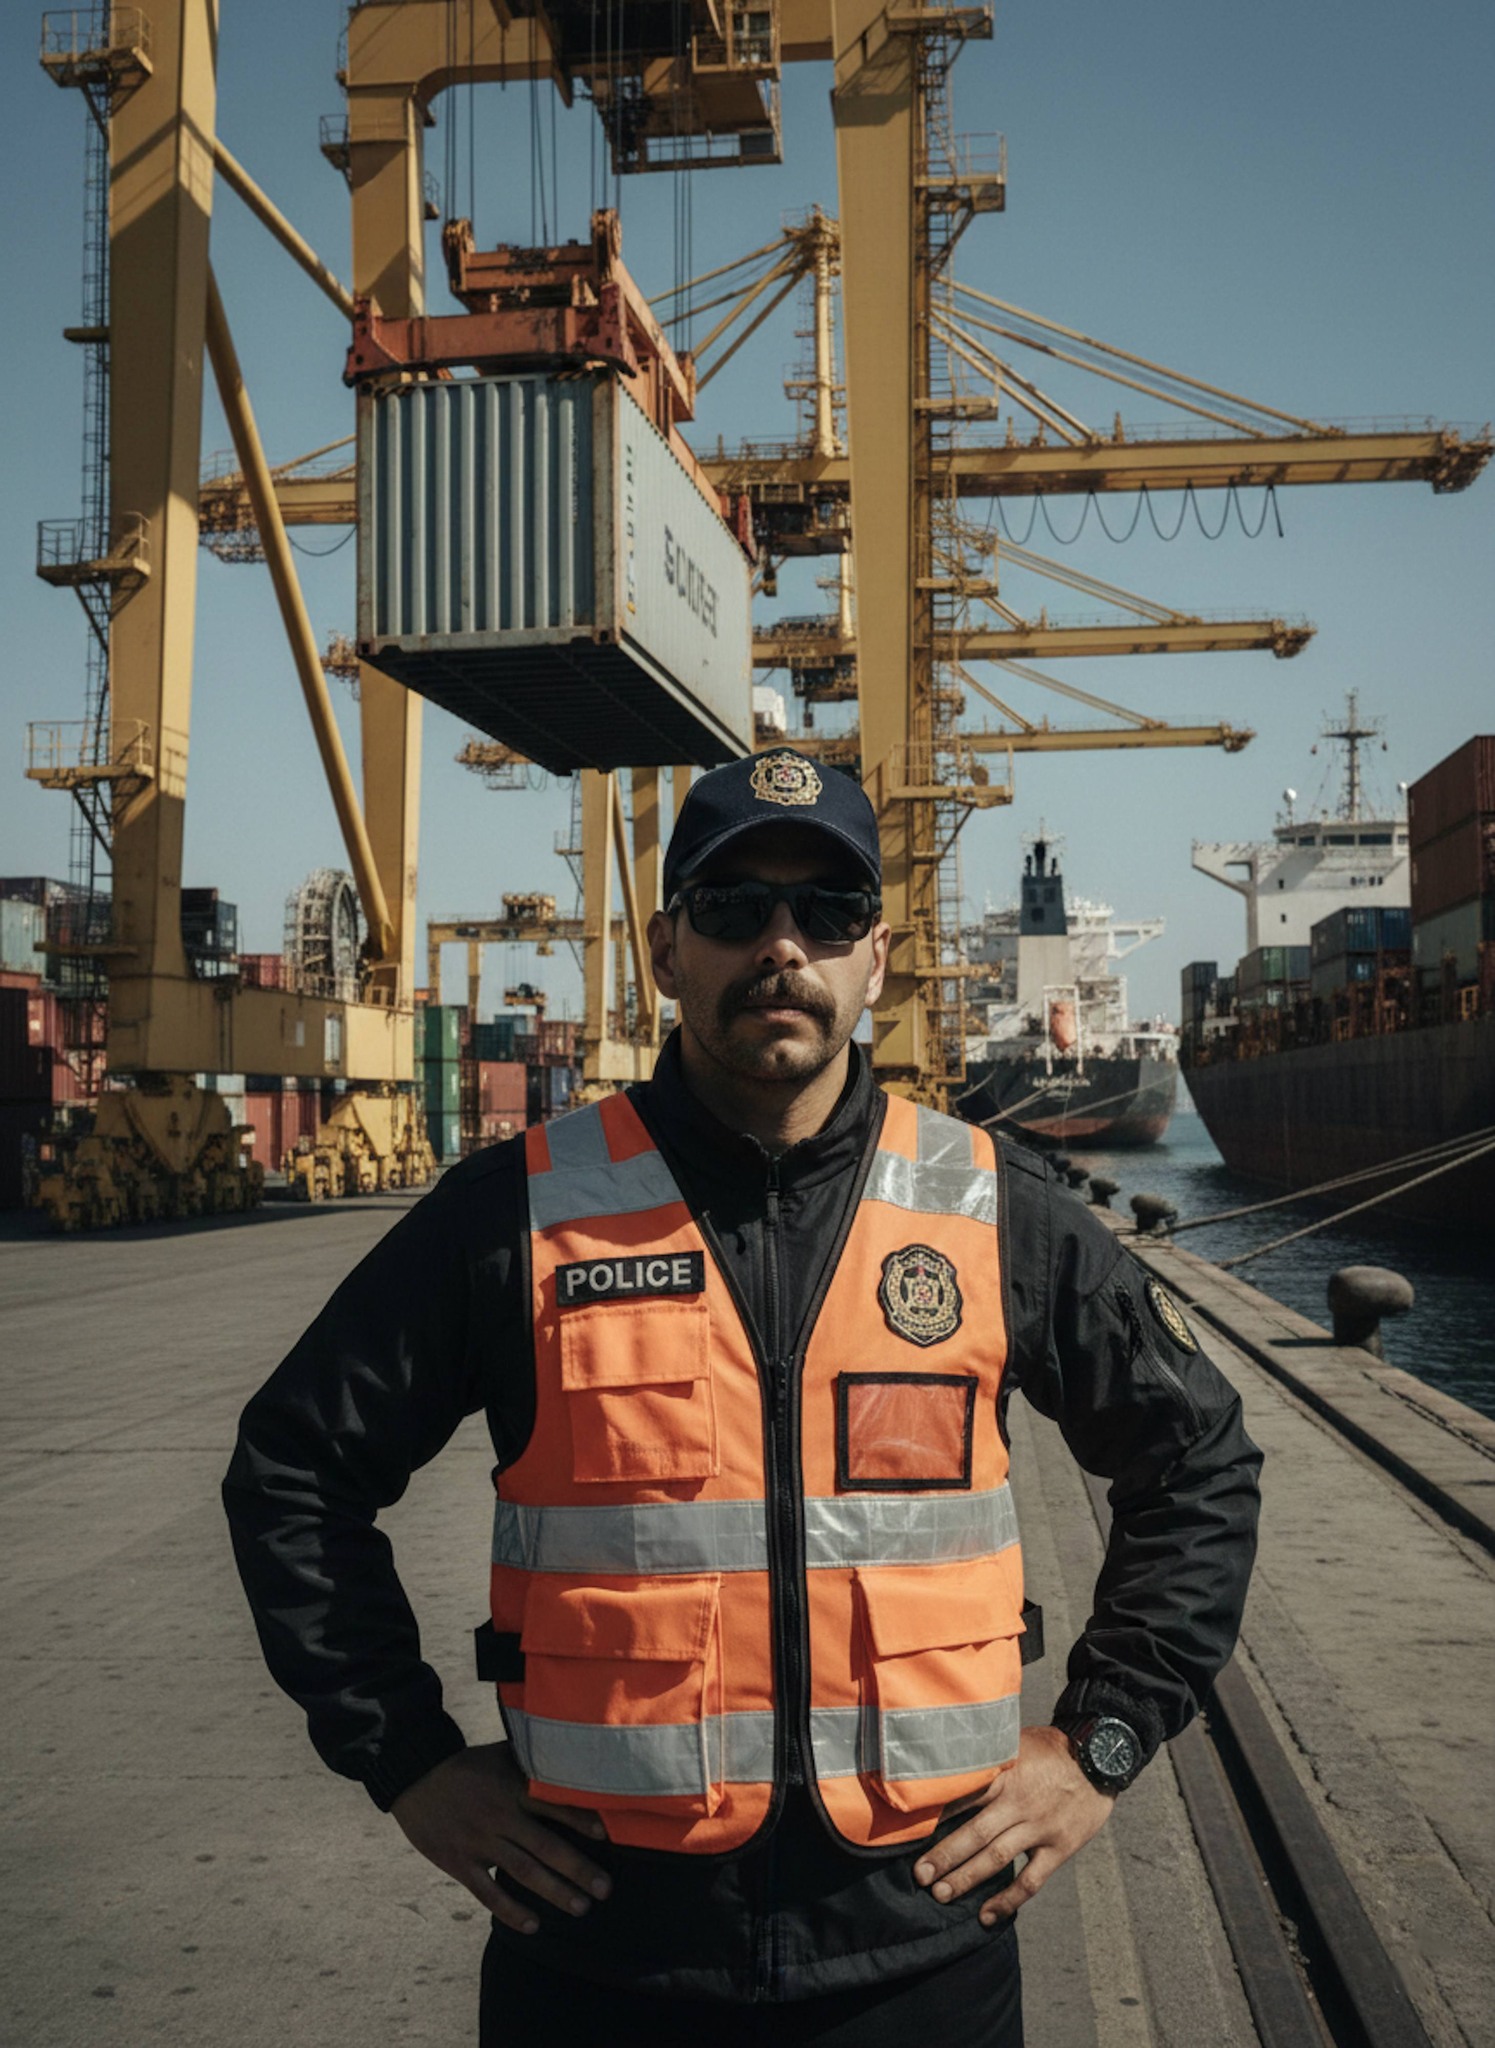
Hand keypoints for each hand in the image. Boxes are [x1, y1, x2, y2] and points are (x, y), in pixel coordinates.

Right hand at [391, 1742, 612, 1933]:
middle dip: (577, 1868)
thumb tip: (568, 1750)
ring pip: (522, 1872)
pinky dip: (510, 1911)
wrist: (415, 1775)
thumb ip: (531, 1759)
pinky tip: (533, 1926)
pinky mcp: (457, 1862)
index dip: (580, 1819)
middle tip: (605, 1888)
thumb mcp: (500, 1754)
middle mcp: (500, 1816)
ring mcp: (478, 1842)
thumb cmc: (466, 1766)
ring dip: (554, 1892)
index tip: (606, 1835)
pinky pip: (487, 1893)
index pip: (552, 1805)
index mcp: (512, 1788)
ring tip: (581, 1907)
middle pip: (545, 1846)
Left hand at [913, 1724, 1115, 1926]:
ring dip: (966, 1878)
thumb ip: (986, 1754)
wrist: (1101, 1756)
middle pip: (974, 1833)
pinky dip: (1008, 1900)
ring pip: (996, 1858)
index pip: (963, 1796)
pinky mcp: (1058, 1848)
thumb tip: (947, 1756)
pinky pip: (1030, 1881)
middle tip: (919, 1875)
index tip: (910, 1830)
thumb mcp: (1016, 1740)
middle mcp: (1018, 1802)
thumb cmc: (1052, 1748)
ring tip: (941, 1895)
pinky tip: (987, 1915)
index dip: (936, 1815)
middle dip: (944, 1856)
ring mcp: (1039, 1828)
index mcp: (1005, 1773)